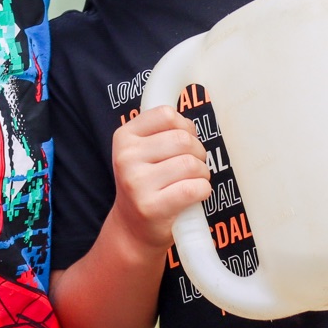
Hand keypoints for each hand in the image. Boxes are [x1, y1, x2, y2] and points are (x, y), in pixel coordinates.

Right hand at [109, 106, 210, 252]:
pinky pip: (195, 188)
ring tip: (191, 182)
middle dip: (197, 152)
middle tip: (191, 166)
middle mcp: (126, 158)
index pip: (167, 114)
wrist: (133, 229)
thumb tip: (187, 99)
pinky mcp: (152, 207)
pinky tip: (192, 196)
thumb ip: (160, 129)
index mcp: (124, 137)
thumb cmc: (147, 183)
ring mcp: (137, 183)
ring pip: (192, 164)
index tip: (183, 140)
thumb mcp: (141, 151)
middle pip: (184, 139)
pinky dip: (203, 191)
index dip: (184, 126)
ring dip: (201, 174)